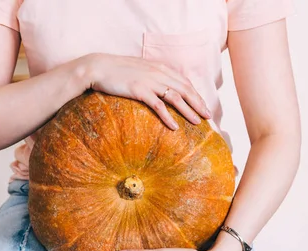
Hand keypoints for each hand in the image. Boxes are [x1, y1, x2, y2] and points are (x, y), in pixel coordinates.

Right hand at [80, 53, 210, 129]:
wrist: (98, 67)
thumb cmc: (116, 70)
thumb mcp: (139, 69)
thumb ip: (152, 75)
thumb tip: (160, 87)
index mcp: (159, 67)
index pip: (184, 81)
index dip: (196, 94)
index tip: (204, 105)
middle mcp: (158, 73)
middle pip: (185, 89)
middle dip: (199, 103)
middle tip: (209, 116)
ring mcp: (150, 82)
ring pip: (176, 97)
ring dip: (189, 110)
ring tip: (198, 122)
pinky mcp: (139, 91)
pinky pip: (158, 106)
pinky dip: (168, 116)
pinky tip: (174, 127)